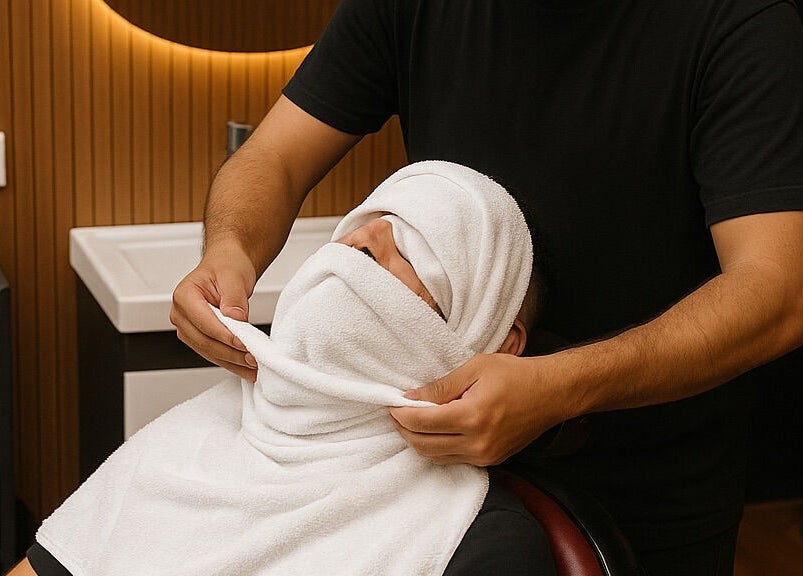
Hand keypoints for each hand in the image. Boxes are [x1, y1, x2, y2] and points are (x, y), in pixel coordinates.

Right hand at [170, 247, 258, 381]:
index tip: (244, 344)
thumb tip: (235, 317)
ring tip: (253, 368)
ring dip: (232, 362)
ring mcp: (188, 328)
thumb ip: (234, 297)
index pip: (204, 322)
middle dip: (230, 353)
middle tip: (253, 359)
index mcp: (184, 296)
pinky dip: (230, 361)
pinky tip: (245, 368)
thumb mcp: (234, 275)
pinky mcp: (199, 337)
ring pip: (209, 352)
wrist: (227, 265)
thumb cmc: (227, 266)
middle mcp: (181, 314)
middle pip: (205, 342)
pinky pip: (213, 353)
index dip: (225, 336)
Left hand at [389, 353, 573, 465]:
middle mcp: (478, 442)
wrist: (552, 393)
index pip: (422, 423)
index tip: (393, 404)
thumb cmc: (515, 374)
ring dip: (420, 441)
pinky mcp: (492, 460)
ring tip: (413, 422)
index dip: (401, 414)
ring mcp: (486, 455)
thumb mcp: (475, 368)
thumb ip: (441, 386)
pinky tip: (435, 431)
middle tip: (398, 413)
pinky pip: (455, 459)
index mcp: (472, 416)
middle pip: (424, 446)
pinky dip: (439, 448)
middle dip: (405, 430)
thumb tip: (411, 398)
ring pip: (437, 457)